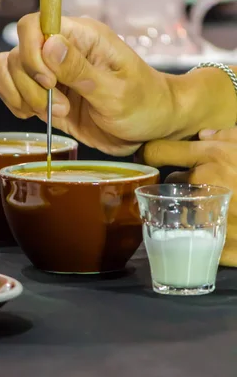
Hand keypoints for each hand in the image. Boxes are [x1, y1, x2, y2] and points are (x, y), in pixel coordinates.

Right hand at [0, 13, 236, 155]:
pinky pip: (12, 90)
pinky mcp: (45, 94)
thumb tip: (49, 43)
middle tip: (63, 107)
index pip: (34, 24)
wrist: (151, 127)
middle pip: (17, 53)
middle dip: (32, 86)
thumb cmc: (144, 104)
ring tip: (56, 114)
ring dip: (24, 97)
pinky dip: (16, 104)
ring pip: (9, 70)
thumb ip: (81, 70)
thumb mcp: (117, 92)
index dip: (31, 52)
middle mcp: (61, 50)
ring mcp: (50, 72)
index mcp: (82, 37)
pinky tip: (39, 117)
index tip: (50, 82)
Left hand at [142, 127, 236, 266]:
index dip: (150, 153)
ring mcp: (210, 214)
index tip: (148, 157)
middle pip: (169, 183)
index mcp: (211, 155)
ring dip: (187, 210)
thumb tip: (205, 134)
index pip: (159, 151)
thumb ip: (229, 134)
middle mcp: (203, 183)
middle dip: (176, 184)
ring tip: (203, 208)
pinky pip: (199, 239)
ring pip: (180, 211)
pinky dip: (203, 235)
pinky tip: (214, 229)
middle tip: (190, 187)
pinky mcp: (221, 243)